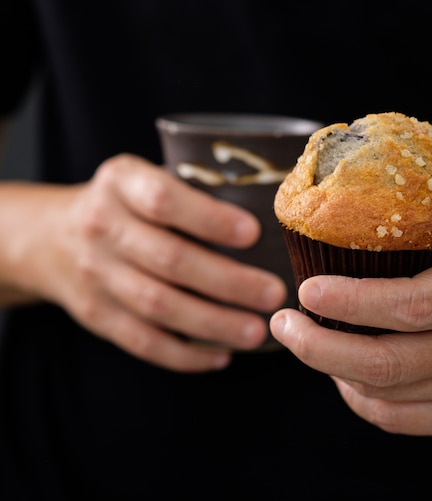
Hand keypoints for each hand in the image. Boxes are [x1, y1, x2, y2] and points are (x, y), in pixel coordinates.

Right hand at [1, 154, 285, 370]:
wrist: (52, 237)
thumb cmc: (125, 205)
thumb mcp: (145, 176)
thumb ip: (191, 190)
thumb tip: (269, 214)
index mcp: (121, 183)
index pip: (164, 200)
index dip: (209, 219)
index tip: (253, 234)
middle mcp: (102, 227)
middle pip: (169, 260)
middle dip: (228, 282)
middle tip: (273, 294)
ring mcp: (95, 274)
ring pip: (158, 306)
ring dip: (213, 323)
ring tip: (256, 331)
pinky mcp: (96, 315)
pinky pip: (142, 341)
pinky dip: (184, 355)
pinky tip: (221, 355)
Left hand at [271, 194, 431, 434]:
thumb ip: (422, 211)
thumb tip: (347, 195)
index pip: (412, 305)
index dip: (351, 302)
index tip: (305, 290)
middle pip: (391, 363)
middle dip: (319, 348)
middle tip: (282, 324)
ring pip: (391, 395)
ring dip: (333, 370)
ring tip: (305, 340)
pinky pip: (408, 420)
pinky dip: (364, 401)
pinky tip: (344, 375)